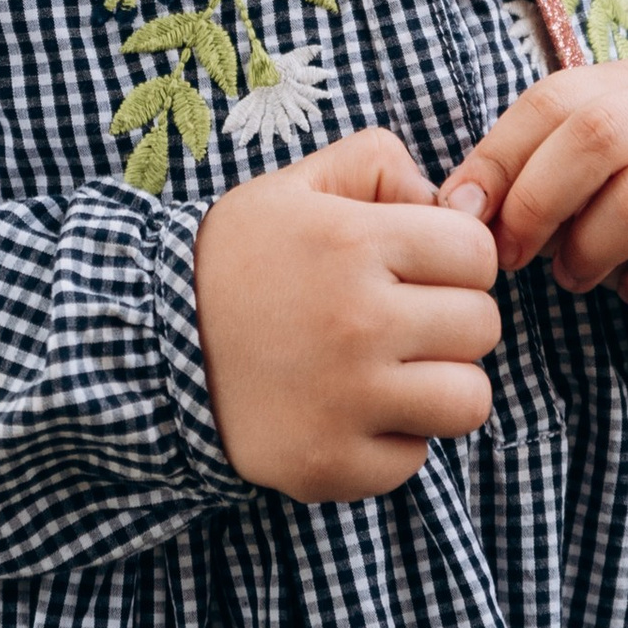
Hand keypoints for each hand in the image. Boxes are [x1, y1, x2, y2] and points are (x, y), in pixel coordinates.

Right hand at [194, 127, 501, 501]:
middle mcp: (357, 322)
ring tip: (392, 372)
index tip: (421, 267)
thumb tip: (454, 204)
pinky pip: (414, 461)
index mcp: (353, 242)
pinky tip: (348, 413)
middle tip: (404, 320)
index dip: (457, 258)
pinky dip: (390, 442)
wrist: (146, 345)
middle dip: (452, 320)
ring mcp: (345, 401)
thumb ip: (381, 165)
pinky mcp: (330, 463)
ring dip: (439, 387)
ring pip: (468, 401)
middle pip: (482, 327)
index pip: (478, 253)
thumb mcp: (297, 184)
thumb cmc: (237, 258)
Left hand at [438, 64, 627, 347]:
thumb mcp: (602, 163)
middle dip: (536, 200)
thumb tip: (456, 205)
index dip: (497, 157)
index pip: (553, 98)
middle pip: (597, 133)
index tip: (460, 212)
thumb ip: (537, 167)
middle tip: (510, 254)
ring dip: (587, 255)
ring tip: (577, 274)